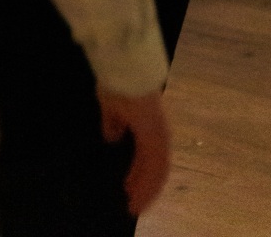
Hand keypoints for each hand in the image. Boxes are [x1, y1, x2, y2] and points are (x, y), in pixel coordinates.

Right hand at [97, 88, 170, 216]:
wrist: (124, 66)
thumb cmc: (117, 82)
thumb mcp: (111, 106)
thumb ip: (113, 122)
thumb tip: (112, 137)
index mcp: (149, 125)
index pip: (151, 157)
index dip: (142, 175)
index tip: (130, 190)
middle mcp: (159, 130)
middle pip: (157, 167)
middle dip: (145, 187)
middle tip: (133, 205)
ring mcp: (159, 132)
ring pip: (158, 170)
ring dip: (146, 189)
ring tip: (133, 204)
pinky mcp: (155, 133)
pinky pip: (154, 165)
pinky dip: (145, 182)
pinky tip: (133, 192)